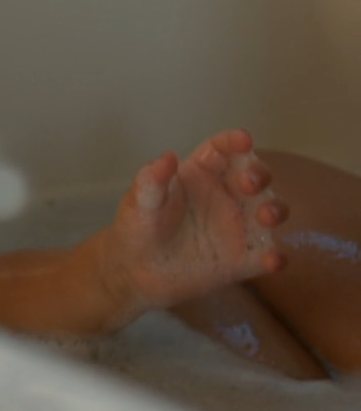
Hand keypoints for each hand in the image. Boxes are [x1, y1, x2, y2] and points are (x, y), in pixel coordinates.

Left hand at [101, 129, 288, 317]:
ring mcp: (238, 226)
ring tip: (266, 216)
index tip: (243, 140)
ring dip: (275, 209)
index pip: (222, 151)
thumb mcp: (139, 202)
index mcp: (201, 174)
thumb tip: (168, 156)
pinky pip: (266, 256)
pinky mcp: (243, 259)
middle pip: (254, 176)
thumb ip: (152, 180)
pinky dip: (275, 257)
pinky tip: (273, 260)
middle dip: (259, 174)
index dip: (234, 142)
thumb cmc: (138, 227)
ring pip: (269, 211)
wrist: (136, 270)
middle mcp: (226, 196)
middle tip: (249, 183)